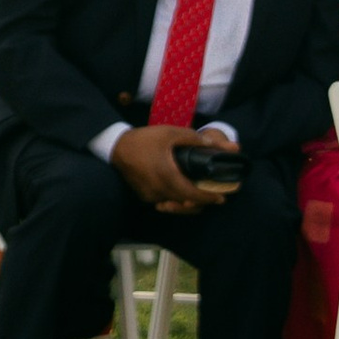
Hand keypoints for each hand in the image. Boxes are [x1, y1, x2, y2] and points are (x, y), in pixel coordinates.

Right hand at [109, 121, 230, 214]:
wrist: (117, 147)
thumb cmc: (145, 139)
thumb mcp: (170, 133)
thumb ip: (193, 139)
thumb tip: (212, 144)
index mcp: (168, 176)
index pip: (193, 195)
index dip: (209, 198)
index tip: (221, 198)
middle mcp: (160, 190)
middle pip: (186, 204)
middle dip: (201, 201)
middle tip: (213, 194)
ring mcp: (151, 195)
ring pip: (175, 205)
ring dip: (187, 202)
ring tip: (198, 194)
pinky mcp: (144, 196)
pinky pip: (164, 202)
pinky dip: (174, 200)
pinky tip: (178, 190)